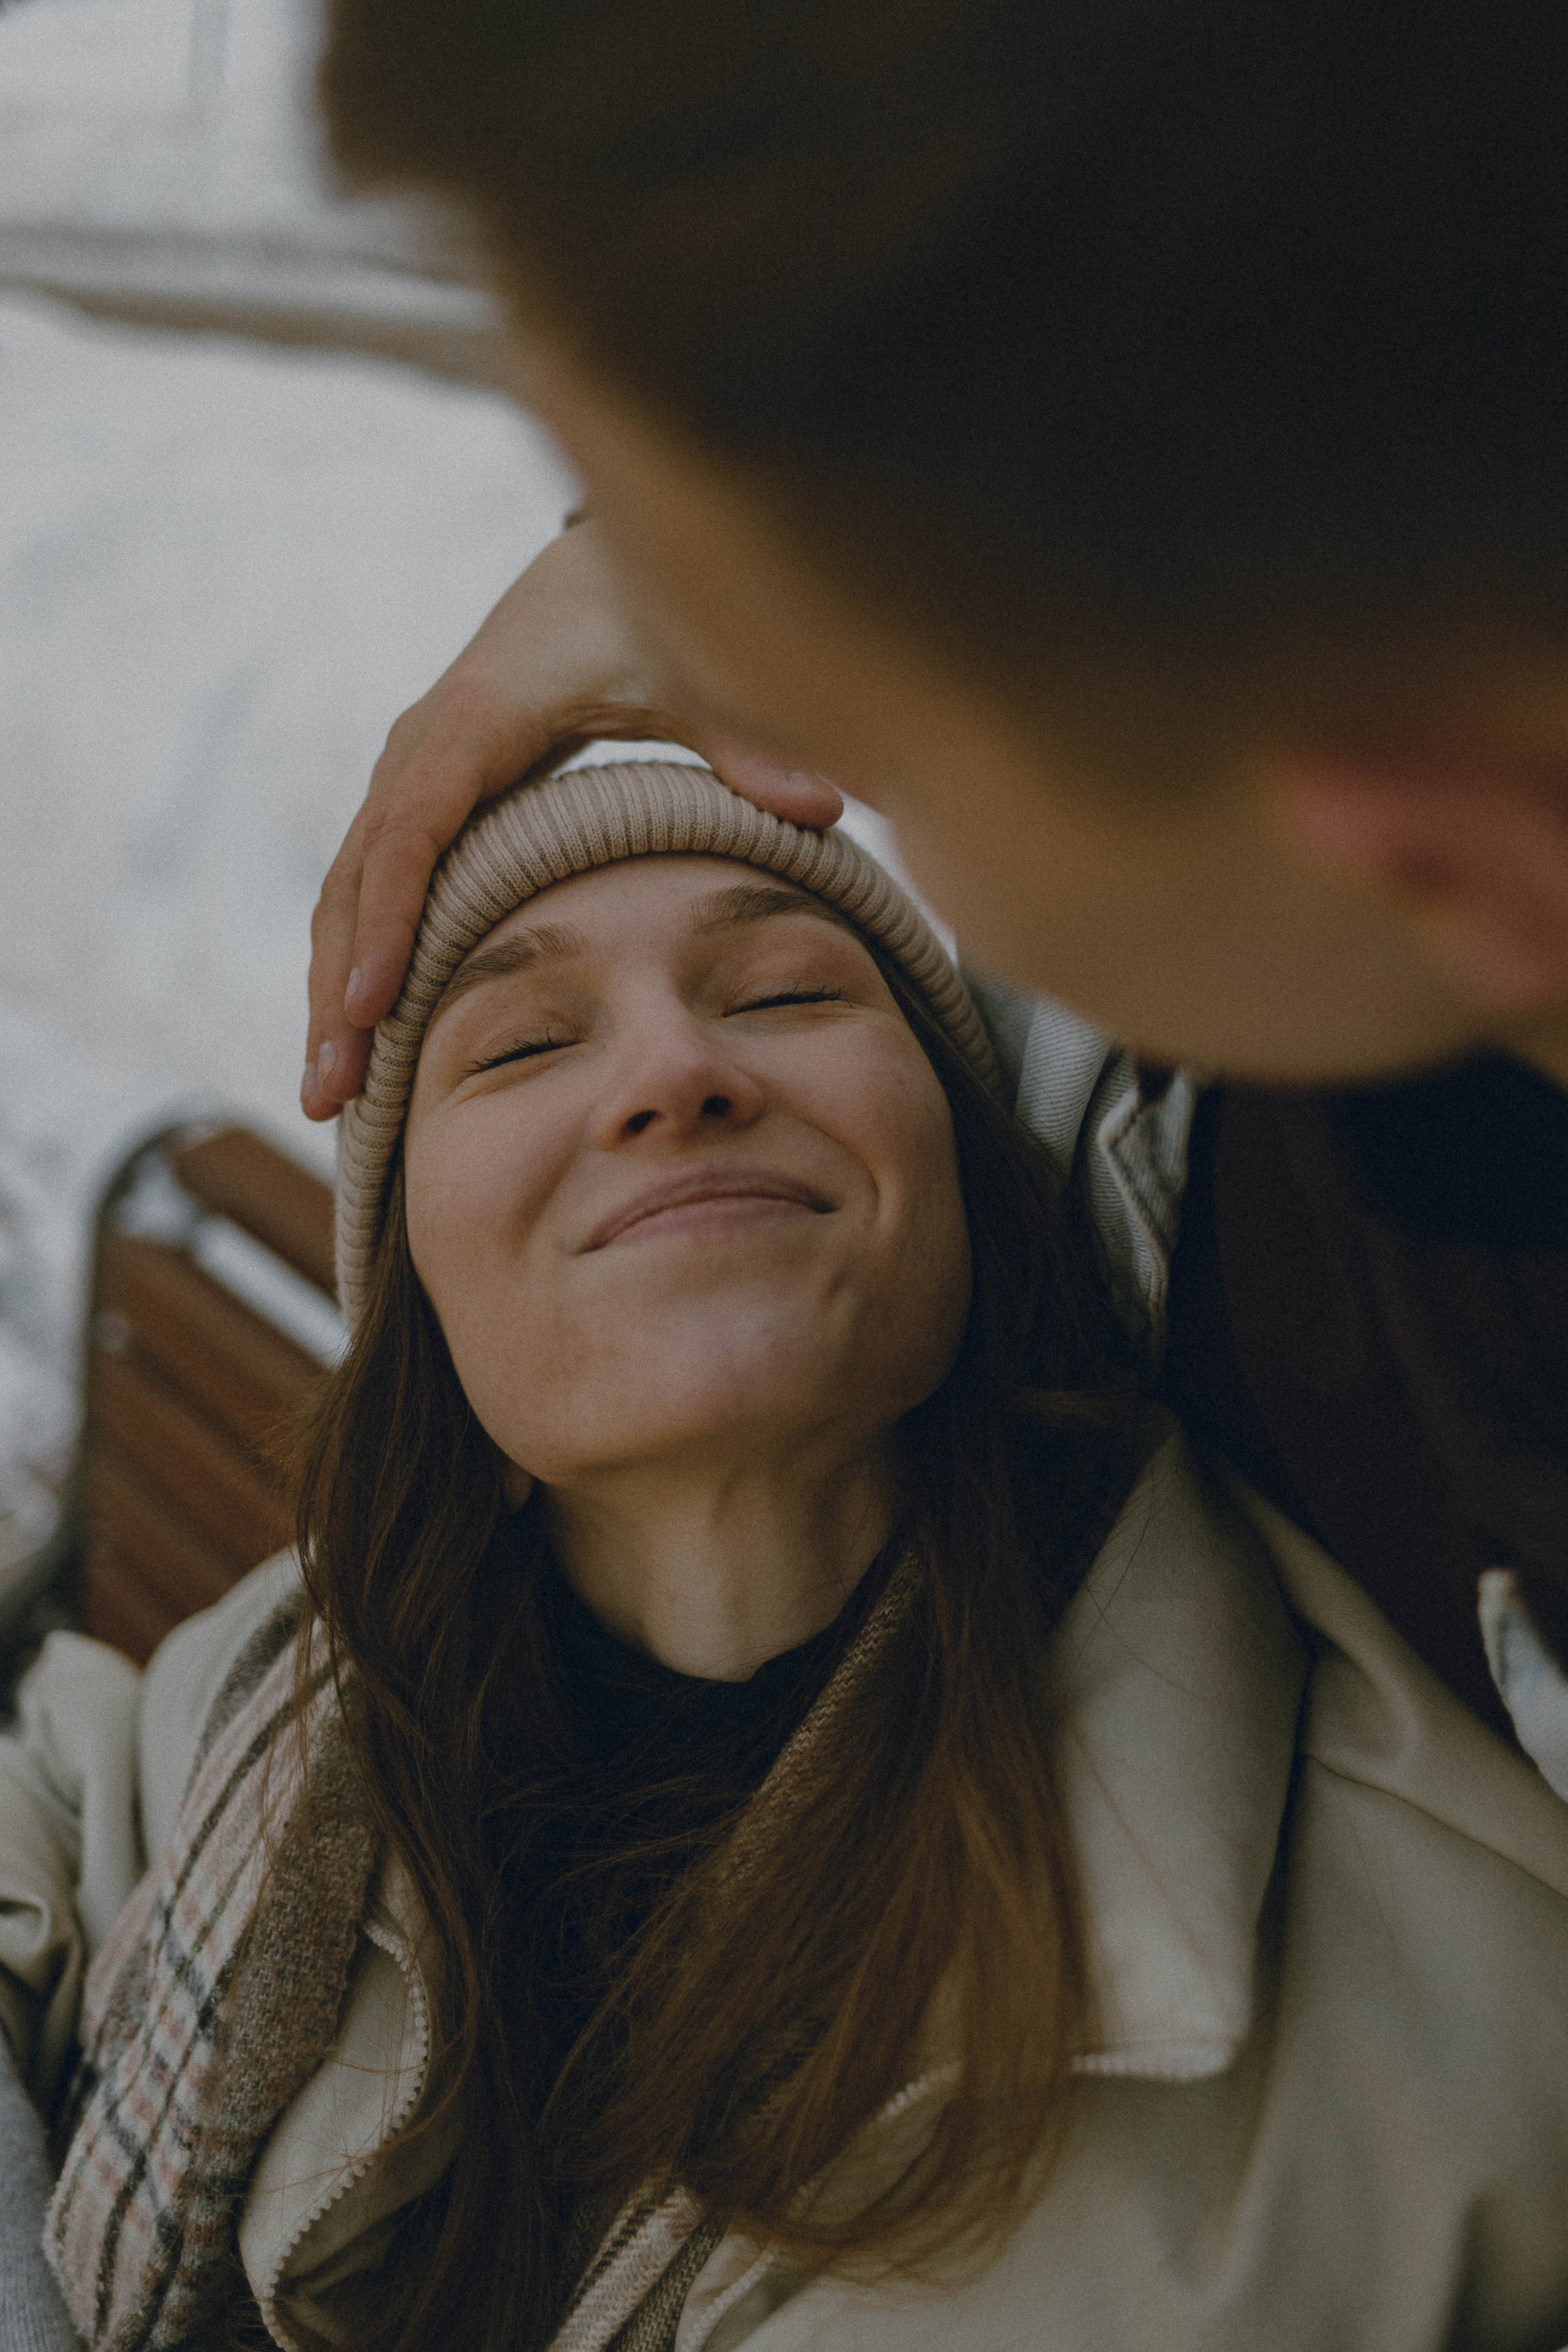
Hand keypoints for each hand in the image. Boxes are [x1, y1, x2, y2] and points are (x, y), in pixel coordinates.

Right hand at [303, 520, 841, 1116]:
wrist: (586, 576)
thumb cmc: (638, 626)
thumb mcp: (690, 675)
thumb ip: (751, 749)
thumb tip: (827, 810)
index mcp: (476, 722)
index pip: (414, 835)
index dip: (391, 925)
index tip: (372, 1010)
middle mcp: (419, 748)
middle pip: (357, 881)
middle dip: (336, 994)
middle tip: (330, 1099)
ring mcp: (405, 775)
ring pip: (347, 894)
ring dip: (330, 996)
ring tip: (327, 1101)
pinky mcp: (411, 799)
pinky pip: (366, 891)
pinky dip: (353, 967)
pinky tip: (357, 1048)